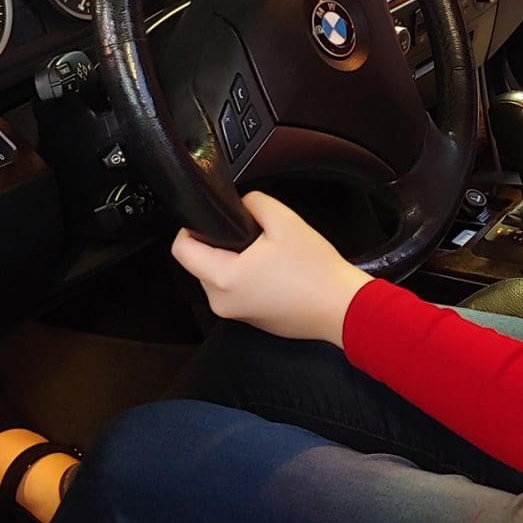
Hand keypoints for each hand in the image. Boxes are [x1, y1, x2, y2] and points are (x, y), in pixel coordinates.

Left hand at [170, 191, 373, 345]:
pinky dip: (247, 280)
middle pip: (199, 264)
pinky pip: (235, 293)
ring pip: (217, 278)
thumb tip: (241, 202)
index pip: (181, 250)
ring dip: (233, 263)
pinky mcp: (250, 320)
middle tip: (253, 237)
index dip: (191, 228)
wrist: (342, 309)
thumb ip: (254, 202)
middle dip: (219, 245)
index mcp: (224, 277)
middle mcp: (222, 301)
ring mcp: (235, 314)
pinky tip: (275, 274)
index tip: (211, 220)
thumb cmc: (317, 272)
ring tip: (268, 257)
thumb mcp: (285, 221)